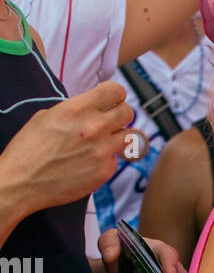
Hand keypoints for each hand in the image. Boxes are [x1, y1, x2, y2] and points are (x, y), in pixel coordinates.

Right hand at [2, 81, 131, 219]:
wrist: (22, 182)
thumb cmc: (29, 148)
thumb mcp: (48, 116)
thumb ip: (76, 110)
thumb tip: (92, 109)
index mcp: (78, 109)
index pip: (116, 91)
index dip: (115, 95)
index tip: (112, 100)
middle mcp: (94, 127)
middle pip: (128, 113)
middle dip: (121, 114)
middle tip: (111, 121)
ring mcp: (102, 151)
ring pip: (132, 137)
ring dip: (122, 136)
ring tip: (108, 141)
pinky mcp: (105, 171)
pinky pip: (117, 159)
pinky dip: (108, 159)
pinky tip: (91, 162)